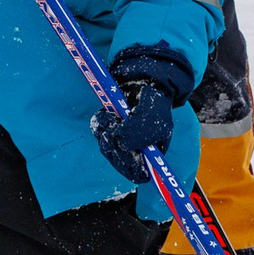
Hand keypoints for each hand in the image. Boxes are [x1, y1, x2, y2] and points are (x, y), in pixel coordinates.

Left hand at [89, 45, 194, 183]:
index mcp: (152, 154)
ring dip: (105, 132)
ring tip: (111, 116)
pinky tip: (107, 114)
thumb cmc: (155, 101)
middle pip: (119, 162)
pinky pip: (98, 134)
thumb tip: (121, 143)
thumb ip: (139, 132)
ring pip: (106, 148)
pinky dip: (100, 124)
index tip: (124, 149)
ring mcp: (121, 142)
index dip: (130, 166)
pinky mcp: (109, 130)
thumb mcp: (153, 117)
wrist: (143, 81)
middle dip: (113, 146)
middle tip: (113, 127)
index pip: (139, 174)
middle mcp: (136, 151)